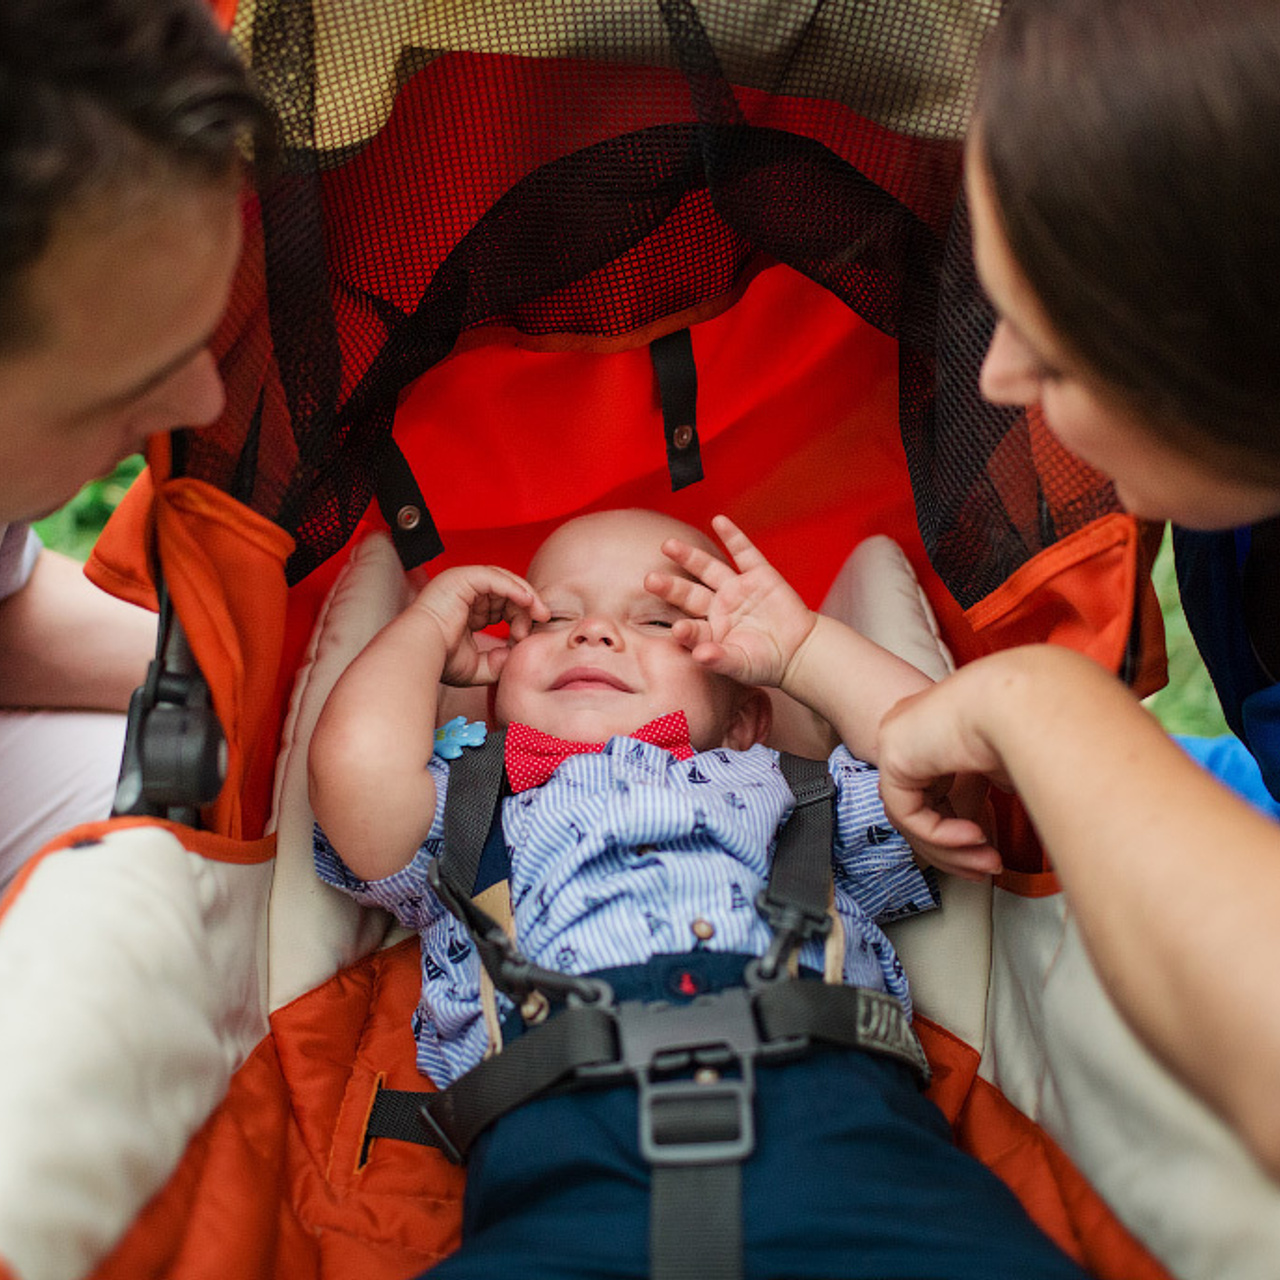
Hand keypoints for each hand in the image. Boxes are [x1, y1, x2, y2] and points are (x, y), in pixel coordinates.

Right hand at [411, 565, 547, 686]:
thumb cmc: (440, 659)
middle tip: (539, 622)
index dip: (518, 618)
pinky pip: (495, 577)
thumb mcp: (478, 666)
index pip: (500, 606)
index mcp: (466, 610)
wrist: (420, 653)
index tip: (526, 637)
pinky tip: (528, 601)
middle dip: (525, 607)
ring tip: (538, 613)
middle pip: (505, 592)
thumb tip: (514, 657)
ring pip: (503, 581)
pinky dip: (514, 587)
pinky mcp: (462, 577)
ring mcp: (461, 582)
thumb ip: (497, 662)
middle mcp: (464, 593)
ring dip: (524, 597)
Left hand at [645, 514, 815, 688]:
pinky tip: (718, 520)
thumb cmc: (766, 663)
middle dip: (670, 586)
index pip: (692, 628)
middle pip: (689, 593)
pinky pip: (744, 553)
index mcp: (710, 630)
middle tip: (649, 580)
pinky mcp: (760, 575)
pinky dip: (733, 536)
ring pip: (709, 569)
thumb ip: (720, 659)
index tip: (676, 629)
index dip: (684, 629)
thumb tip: (700, 656)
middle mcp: (718, 606)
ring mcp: (737, 589)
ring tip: (667, 545)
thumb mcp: (742, 665)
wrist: (800, 650)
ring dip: (689, 557)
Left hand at [877, 675, 1008, 879]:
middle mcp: (909, 735)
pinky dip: (939, 835)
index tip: (985, 853)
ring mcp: (897, 742)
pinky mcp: (893, 755)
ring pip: (909, 816)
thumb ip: (978, 796)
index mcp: (931, 731)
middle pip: (916, 808)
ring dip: (951, 849)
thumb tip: (978, 831)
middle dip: (952, 849)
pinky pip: (906, 813)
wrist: (1023, 698)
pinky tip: (973, 837)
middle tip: (984, 868)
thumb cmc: (1026, 722)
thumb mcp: (996, 769)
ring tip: (986, 861)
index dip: (955, 832)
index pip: (930, 793)